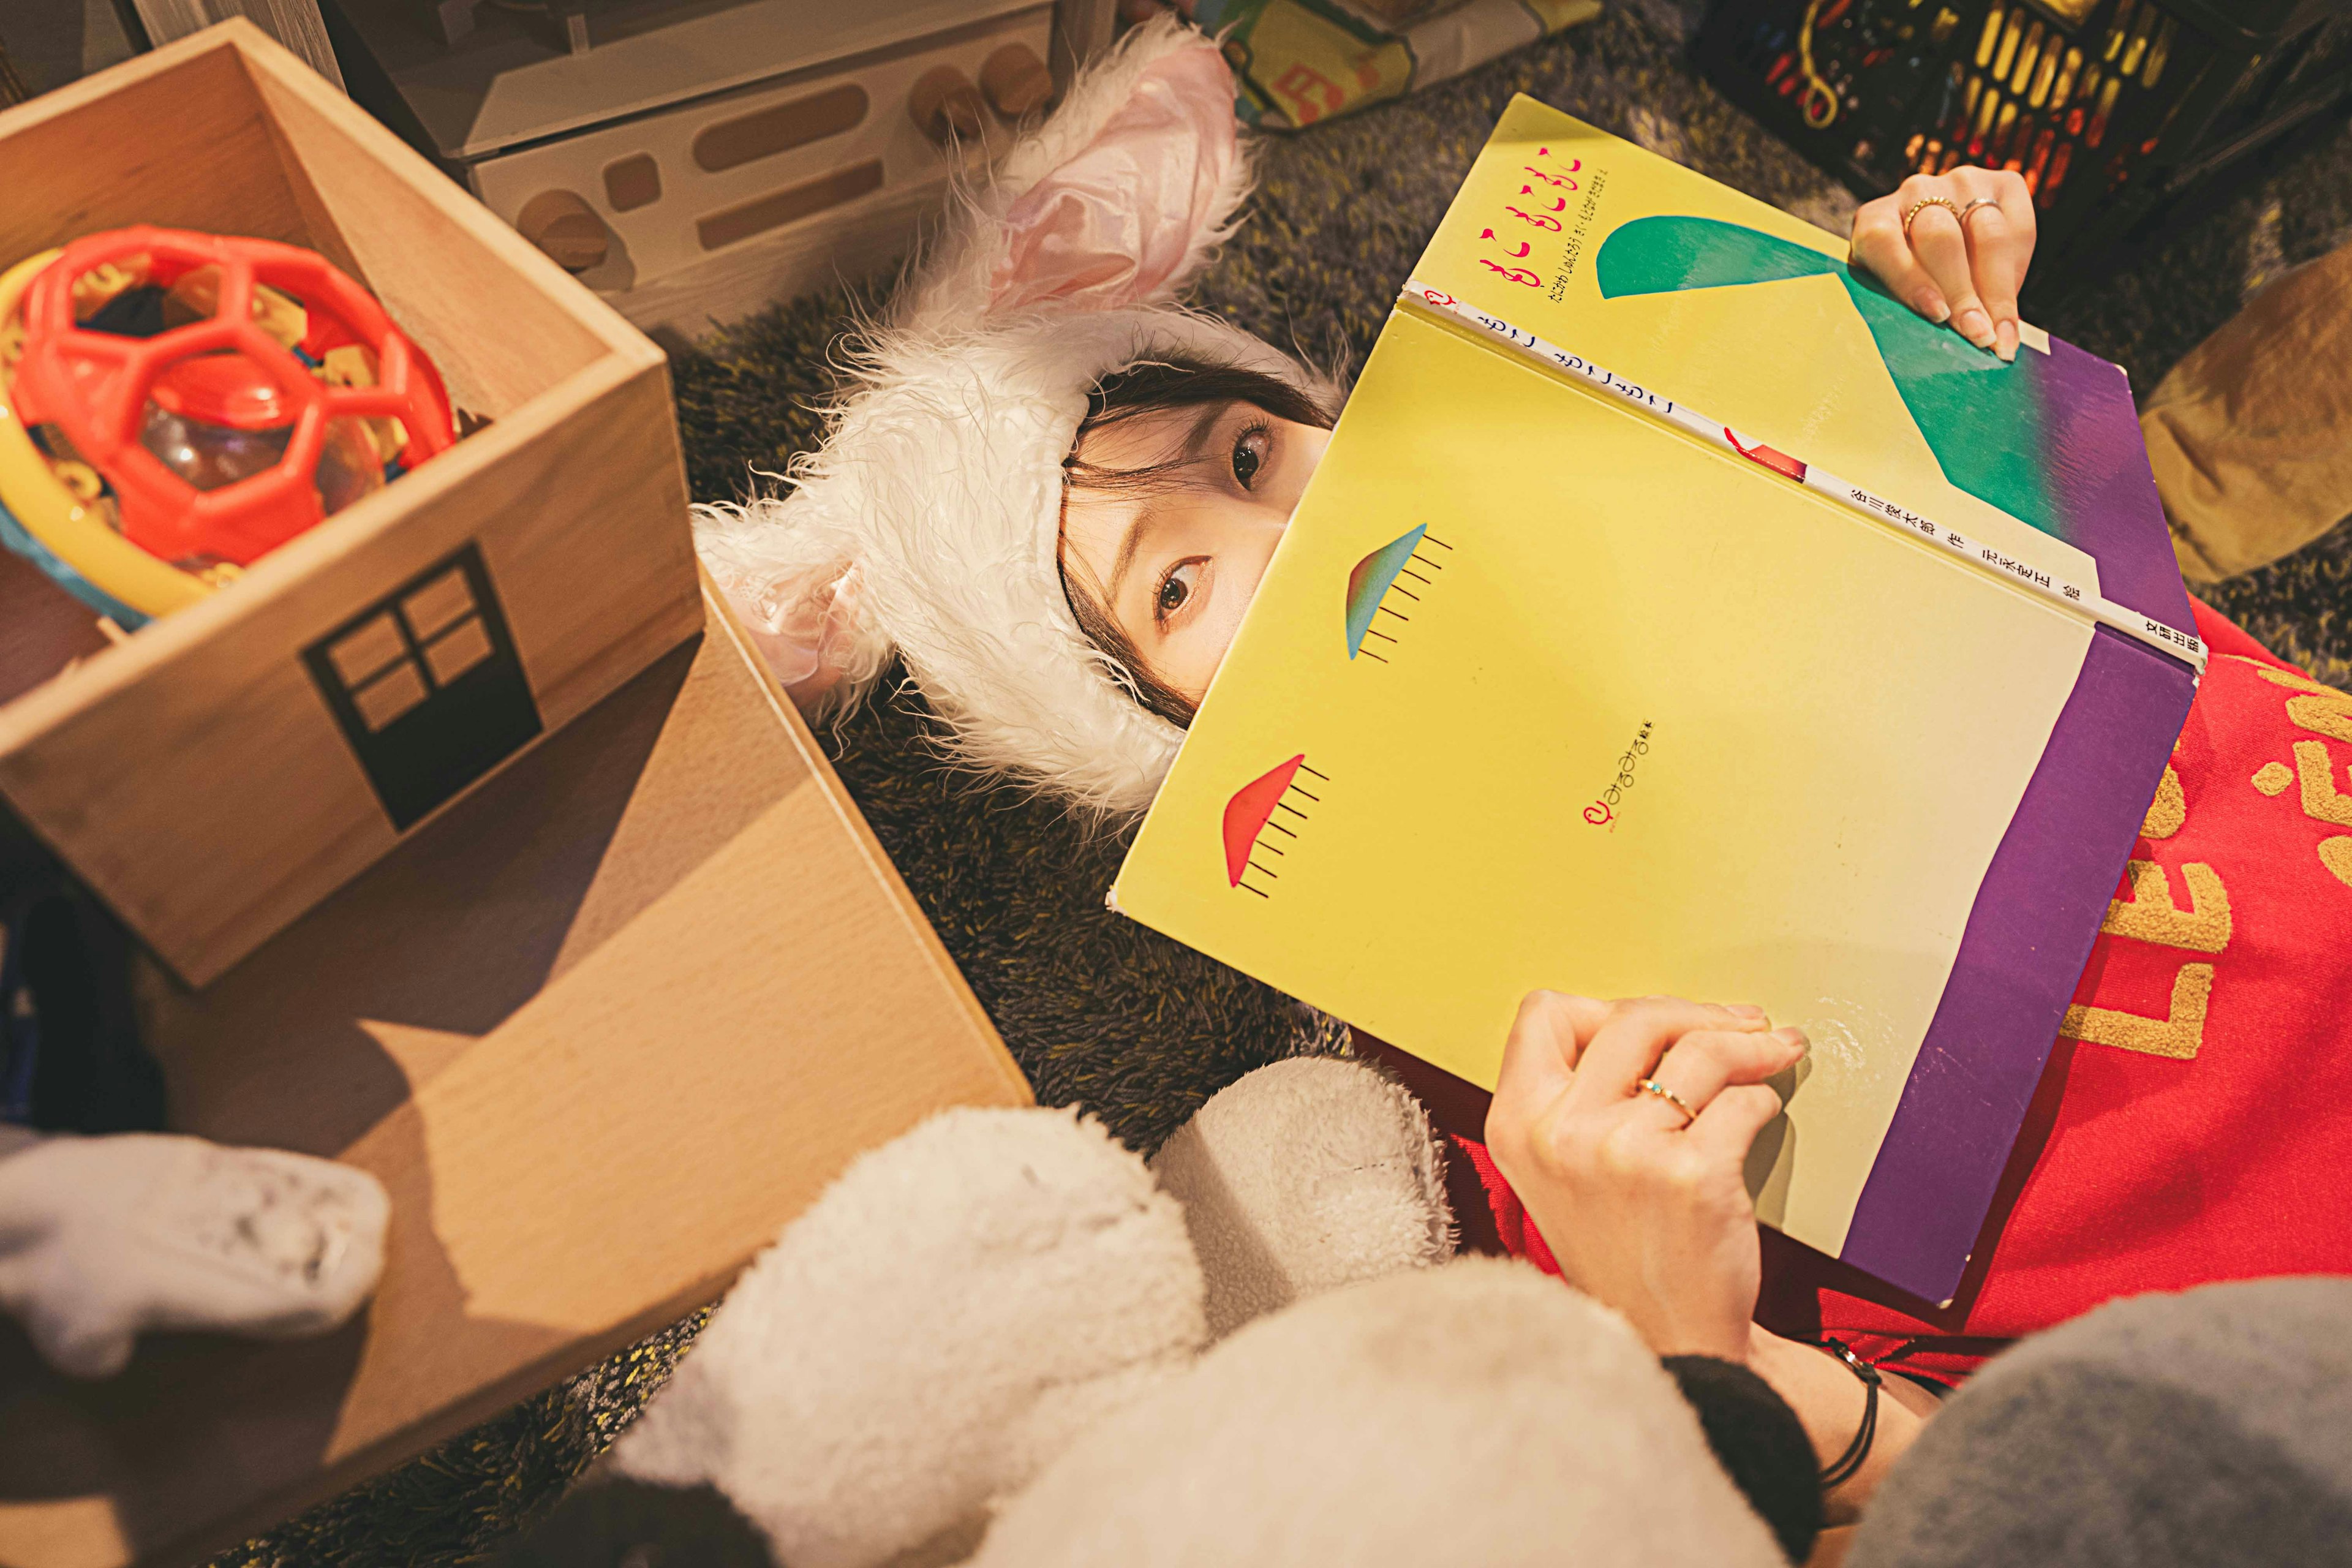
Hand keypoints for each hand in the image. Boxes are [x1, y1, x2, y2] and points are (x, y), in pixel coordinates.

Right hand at [1482, 992, 1803, 1360]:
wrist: (1669, 1340)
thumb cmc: (1623, 1250)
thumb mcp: (1559, 1168)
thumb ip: (1577, 1094)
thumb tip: (1656, 1018)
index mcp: (1517, 1124)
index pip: (1545, 1013)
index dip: (1604, 1007)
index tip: (1652, 1024)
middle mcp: (1560, 1133)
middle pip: (1634, 1017)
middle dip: (1698, 1013)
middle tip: (1740, 1024)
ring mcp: (1624, 1153)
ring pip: (1701, 1051)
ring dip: (1751, 1045)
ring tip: (1773, 1052)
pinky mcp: (1692, 1175)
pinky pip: (1745, 1101)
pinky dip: (1764, 1101)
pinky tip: (1763, 1115)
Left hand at [1849, 167, 2037, 361]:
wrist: (1944, 253)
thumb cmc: (1908, 289)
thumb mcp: (1890, 296)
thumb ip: (1901, 311)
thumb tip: (1929, 351)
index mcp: (1873, 221)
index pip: (1883, 240)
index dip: (1909, 279)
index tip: (1936, 315)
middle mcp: (1915, 193)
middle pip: (1941, 239)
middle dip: (1962, 294)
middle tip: (1976, 336)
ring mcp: (1960, 184)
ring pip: (1985, 234)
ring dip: (1995, 291)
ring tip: (1998, 335)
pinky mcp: (2003, 185)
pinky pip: (2016, 227)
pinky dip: (2017, 274)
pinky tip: (2012, 313)